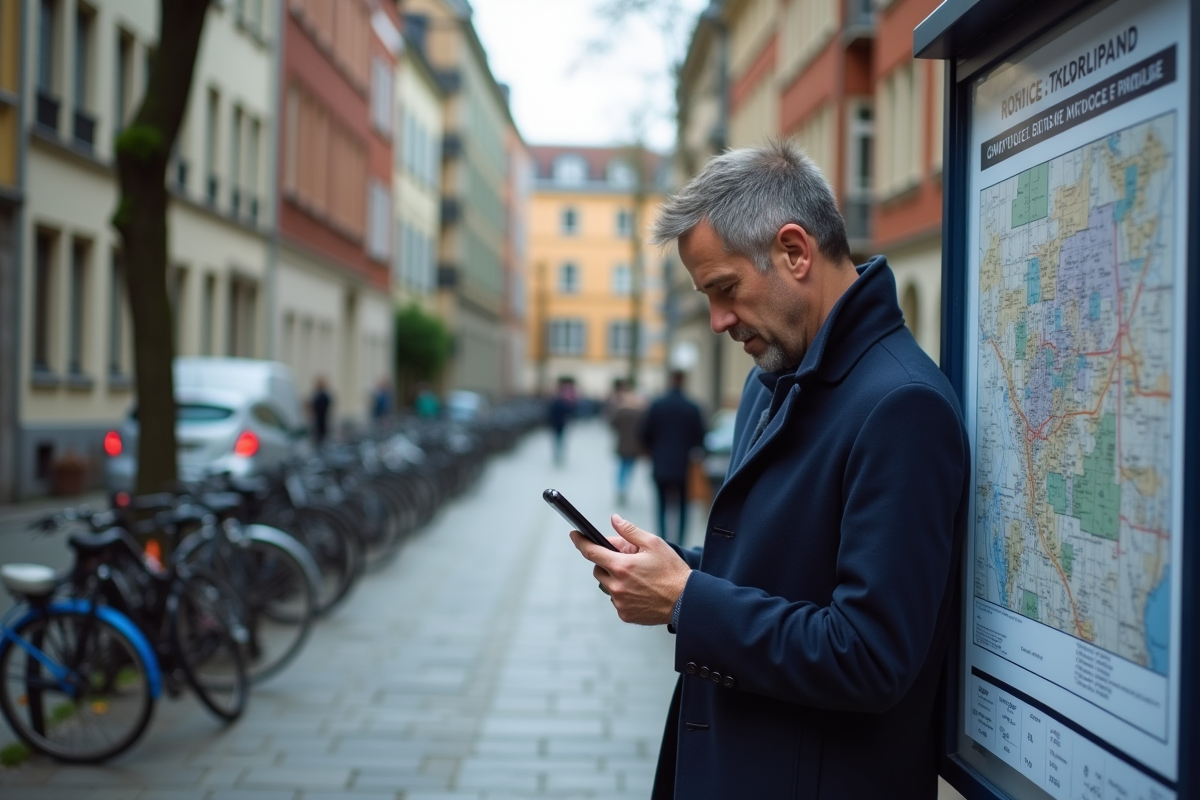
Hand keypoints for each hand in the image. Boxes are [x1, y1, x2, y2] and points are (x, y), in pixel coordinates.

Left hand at [570, 514, 690, 624]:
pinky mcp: (625, 614)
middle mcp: (617, 586)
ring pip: (607, 586)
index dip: (580, 542)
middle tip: (626, 560)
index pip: (591, 552)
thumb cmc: (672, 571)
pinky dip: (623, 594)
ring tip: (637, 578)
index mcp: (622, 566)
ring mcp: (619, 602)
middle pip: (598, 569)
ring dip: (615, 579)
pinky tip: (640, 591)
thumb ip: (630, 531)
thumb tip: (614, 519)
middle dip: (607, 562)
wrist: (686, 601)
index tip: (574, 535)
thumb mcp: (654, 544)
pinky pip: (616, 600)